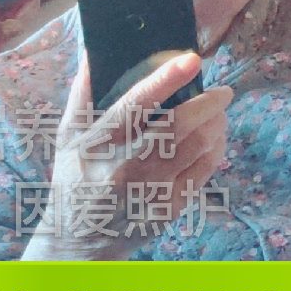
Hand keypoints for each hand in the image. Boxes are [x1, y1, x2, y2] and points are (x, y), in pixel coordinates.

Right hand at [24, 52, 231, 262]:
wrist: (79, 240)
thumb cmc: (75, 177)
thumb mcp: (68, 135)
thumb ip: (83, 93)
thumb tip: (95, 50)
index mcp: (96, 145)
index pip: (134, 107)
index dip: (165, 80)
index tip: (192, 59)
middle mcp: (123, 170)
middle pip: (176, 129)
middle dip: (207, 104)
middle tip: (222, 91)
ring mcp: (149, 192)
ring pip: (198, 149)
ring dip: (216, 124)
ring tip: (218, 112)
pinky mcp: (169, 209)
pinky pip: (204, 171)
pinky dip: (216, 148)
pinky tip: (215, 137)